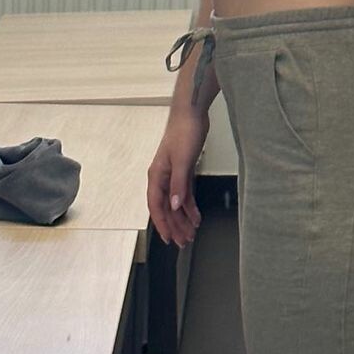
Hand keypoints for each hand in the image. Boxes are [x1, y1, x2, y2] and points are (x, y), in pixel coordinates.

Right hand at [147, 114, 207, 249]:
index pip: (156, 206)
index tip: (169, 238)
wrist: (191, 112)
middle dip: (175, 226)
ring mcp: (173, 174)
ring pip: (176, 203)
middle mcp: (162, 177)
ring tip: (190, 233)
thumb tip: (173, 206)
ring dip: (183, 218)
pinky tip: (196, 216)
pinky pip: (184, 193)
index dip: (162, 224)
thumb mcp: (182, 159)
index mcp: (157, 176)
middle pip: (167, 208)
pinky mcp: (184, 169)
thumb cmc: (184, 131)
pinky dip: (190, 206)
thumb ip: (178, 184)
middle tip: (183, 242)